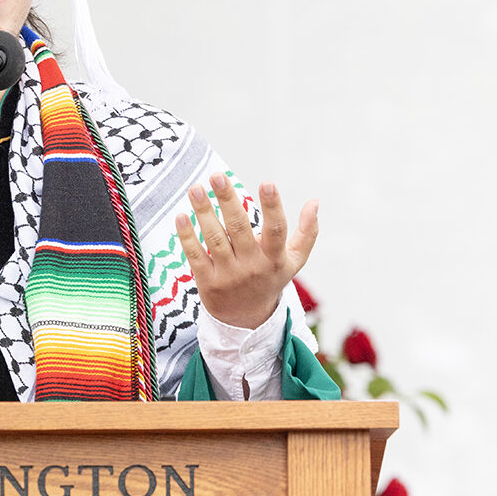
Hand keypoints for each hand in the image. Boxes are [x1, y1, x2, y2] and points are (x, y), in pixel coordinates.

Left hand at [175, 173, 317, 329]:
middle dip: (228, 200)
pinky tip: (181, 216)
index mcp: (276, 258)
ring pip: (215, 239)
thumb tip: (315, 201)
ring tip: (196, 189)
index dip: (273, 207)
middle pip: (239, 229)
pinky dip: (187, 236)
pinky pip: (196, 256)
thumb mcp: (294, 261)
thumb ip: (307, 232)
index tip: (267, 183)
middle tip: (217, 176)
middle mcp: (253, 266)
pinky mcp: (208, 282)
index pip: (276, 230)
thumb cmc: (270, 279)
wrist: (246, 320)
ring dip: (204, 212)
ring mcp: (229, 275)